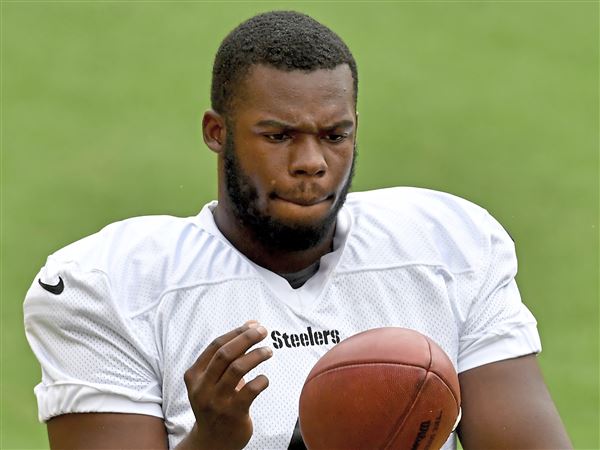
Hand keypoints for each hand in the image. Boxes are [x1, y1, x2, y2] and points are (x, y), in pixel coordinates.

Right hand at [177, 322, 272, 449]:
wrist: (212, 442)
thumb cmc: (216, 402)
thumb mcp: (212, 380)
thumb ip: (228, 356)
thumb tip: (251, 325)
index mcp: (194, 375)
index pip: (216, 346)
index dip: (236, 332)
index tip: (253, 325)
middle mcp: (202, 388)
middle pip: (225, 354)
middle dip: (247, 338)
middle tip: (263, 331)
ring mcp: (216, 402)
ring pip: (238, 369)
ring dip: (256, 355)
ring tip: (269, 351)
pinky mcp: (233, 414)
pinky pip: (251, 390)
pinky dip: (261, 380)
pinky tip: (264, 379)